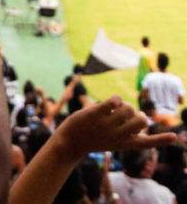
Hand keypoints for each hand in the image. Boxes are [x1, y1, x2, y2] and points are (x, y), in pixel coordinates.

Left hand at [53, 96, 175, 160]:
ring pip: (128, 108)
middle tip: (126, 115)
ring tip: (114, 109)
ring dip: (124, 105)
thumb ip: (129, 132)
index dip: (161, 139)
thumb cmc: (93, 140)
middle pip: (141, 119)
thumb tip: (142, 116)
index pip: (147, 143)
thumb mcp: (113, 141)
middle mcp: (118, 136)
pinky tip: (112, 102)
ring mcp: (106, 125)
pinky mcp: (94, 114)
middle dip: (137, 113)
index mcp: (125, 144)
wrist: (68, 143)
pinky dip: (117, 98)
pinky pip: (114, 101)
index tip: (174, 137)